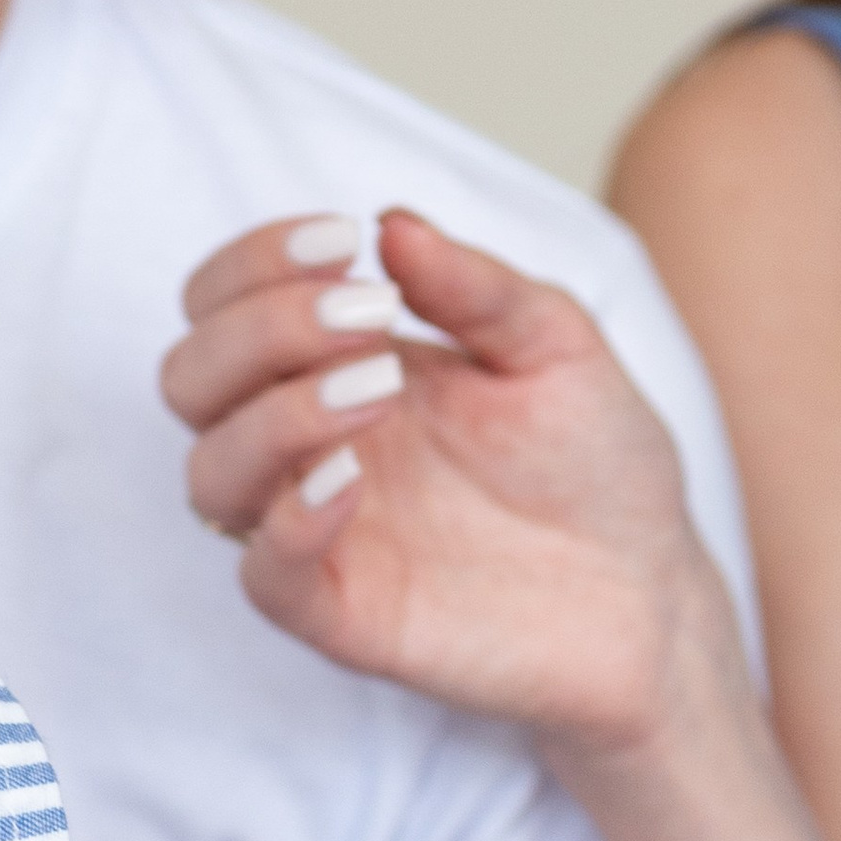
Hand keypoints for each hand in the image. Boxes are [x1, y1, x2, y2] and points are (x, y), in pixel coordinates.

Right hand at [162, 206, 742, 758]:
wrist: (651, 589)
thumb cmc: (596, 464)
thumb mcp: (554, 343)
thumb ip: (475, 287)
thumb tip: (394, 224)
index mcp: (338, 367)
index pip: (225, 307)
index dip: (252, 263)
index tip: (340, 239)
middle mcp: (306, 447)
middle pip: (190, 379)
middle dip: (257, 328)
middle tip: (365, 314)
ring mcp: (316, 532)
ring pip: (210, 474)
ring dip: (274, 414)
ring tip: (378, 386)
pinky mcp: (340, 615)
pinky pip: (265, 576)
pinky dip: (289, 522)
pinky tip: (351, 479)